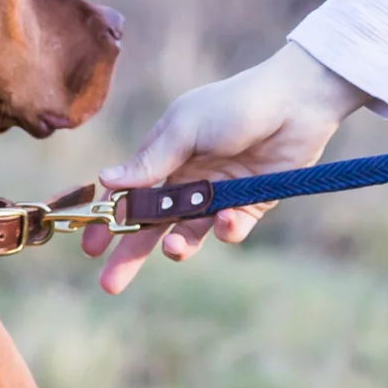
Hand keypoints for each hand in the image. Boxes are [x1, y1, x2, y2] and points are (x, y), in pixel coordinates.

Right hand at [83, 43, 372, 293]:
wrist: (296, 103)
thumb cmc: (235, 105)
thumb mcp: (185, 127)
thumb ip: (150, 160)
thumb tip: (104, 181)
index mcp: (164, 156)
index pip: (128, 195)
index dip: (108, 221)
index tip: (90, 247)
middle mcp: (187, 179)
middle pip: (151, 225)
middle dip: (130, 254)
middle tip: (110, 284)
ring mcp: (217, 195)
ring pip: (188, 233)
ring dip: (178, 247)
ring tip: (174, 252)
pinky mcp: (250, 206)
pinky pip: (229, 230)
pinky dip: (225, 230)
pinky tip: (227, 220)